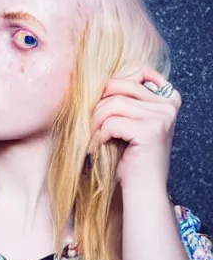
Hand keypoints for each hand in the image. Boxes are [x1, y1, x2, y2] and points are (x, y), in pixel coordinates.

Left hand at [88, 66, 181, 186]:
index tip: (103, 108)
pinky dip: (98, 135)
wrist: (142, 189)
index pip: (138, 71)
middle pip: (118, 86)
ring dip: (94, 122)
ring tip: (92, 138)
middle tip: (90, 126)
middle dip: (97, 106)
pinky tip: (96, 147)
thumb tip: (98, 79)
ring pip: (112, 104)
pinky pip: (111, 123)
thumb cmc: (130, 156)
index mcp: (168, 98)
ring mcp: (162, 117)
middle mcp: (169, 105)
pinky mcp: (151, 131)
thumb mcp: (130, 122)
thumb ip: (125, 99)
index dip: (112, 86)